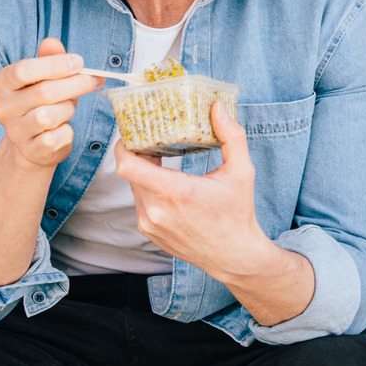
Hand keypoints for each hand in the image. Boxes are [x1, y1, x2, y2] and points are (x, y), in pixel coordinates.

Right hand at [0, 38, 103, 168]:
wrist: (34, 144)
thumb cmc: (43, 103)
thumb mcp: (46, 77)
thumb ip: (49, 58)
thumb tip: (52, 42)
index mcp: (3, 83)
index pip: (23, 70)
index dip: (55, 64)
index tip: (79, 62)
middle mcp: (2, 108)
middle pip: (43, 92)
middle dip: (75, 84)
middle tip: (93, 80)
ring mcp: (14, 132)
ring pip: (48, 116)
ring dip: (68, 109)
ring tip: (70, 107)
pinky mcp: (30, 151)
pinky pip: (55, 138)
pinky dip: (67, 132)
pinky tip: (65, 128)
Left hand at [115, 101, 271, 276]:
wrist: (235, 256)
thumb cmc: (238, 214)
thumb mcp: (242, 172)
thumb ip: (232, 137)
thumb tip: (219, 109)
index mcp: (176, 193)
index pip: (128, 166)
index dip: (123, 146)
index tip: (131, 132)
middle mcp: (157, 211)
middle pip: (130, 173)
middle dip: (138, 154)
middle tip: (150, 138)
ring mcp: (150, 225)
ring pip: (134, 188)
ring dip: (143, 173)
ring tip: (159, 159)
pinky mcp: (150, 233)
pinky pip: (140, 203)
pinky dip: (148, 190)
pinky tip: (165, 184)